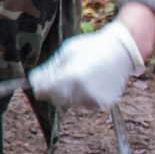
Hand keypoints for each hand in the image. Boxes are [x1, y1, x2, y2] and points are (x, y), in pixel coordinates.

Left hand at [27, 18, 146, 110]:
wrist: (122, 52)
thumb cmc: (92, 48)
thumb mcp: (66, 52)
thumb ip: (48, 69)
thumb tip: (32, 81)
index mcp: (70, 76)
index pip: (43, 91)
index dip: (38, 86)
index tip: (38, 82)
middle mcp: (81, 92)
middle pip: (55, 99)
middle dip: (53, 89)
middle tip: (64, 74)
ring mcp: (92, 100)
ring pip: (69, 103)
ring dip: (68, 93)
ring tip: (80, 76)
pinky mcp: (102, 105)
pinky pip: (83, 104)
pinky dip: (82, 96)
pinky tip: (90, 82)